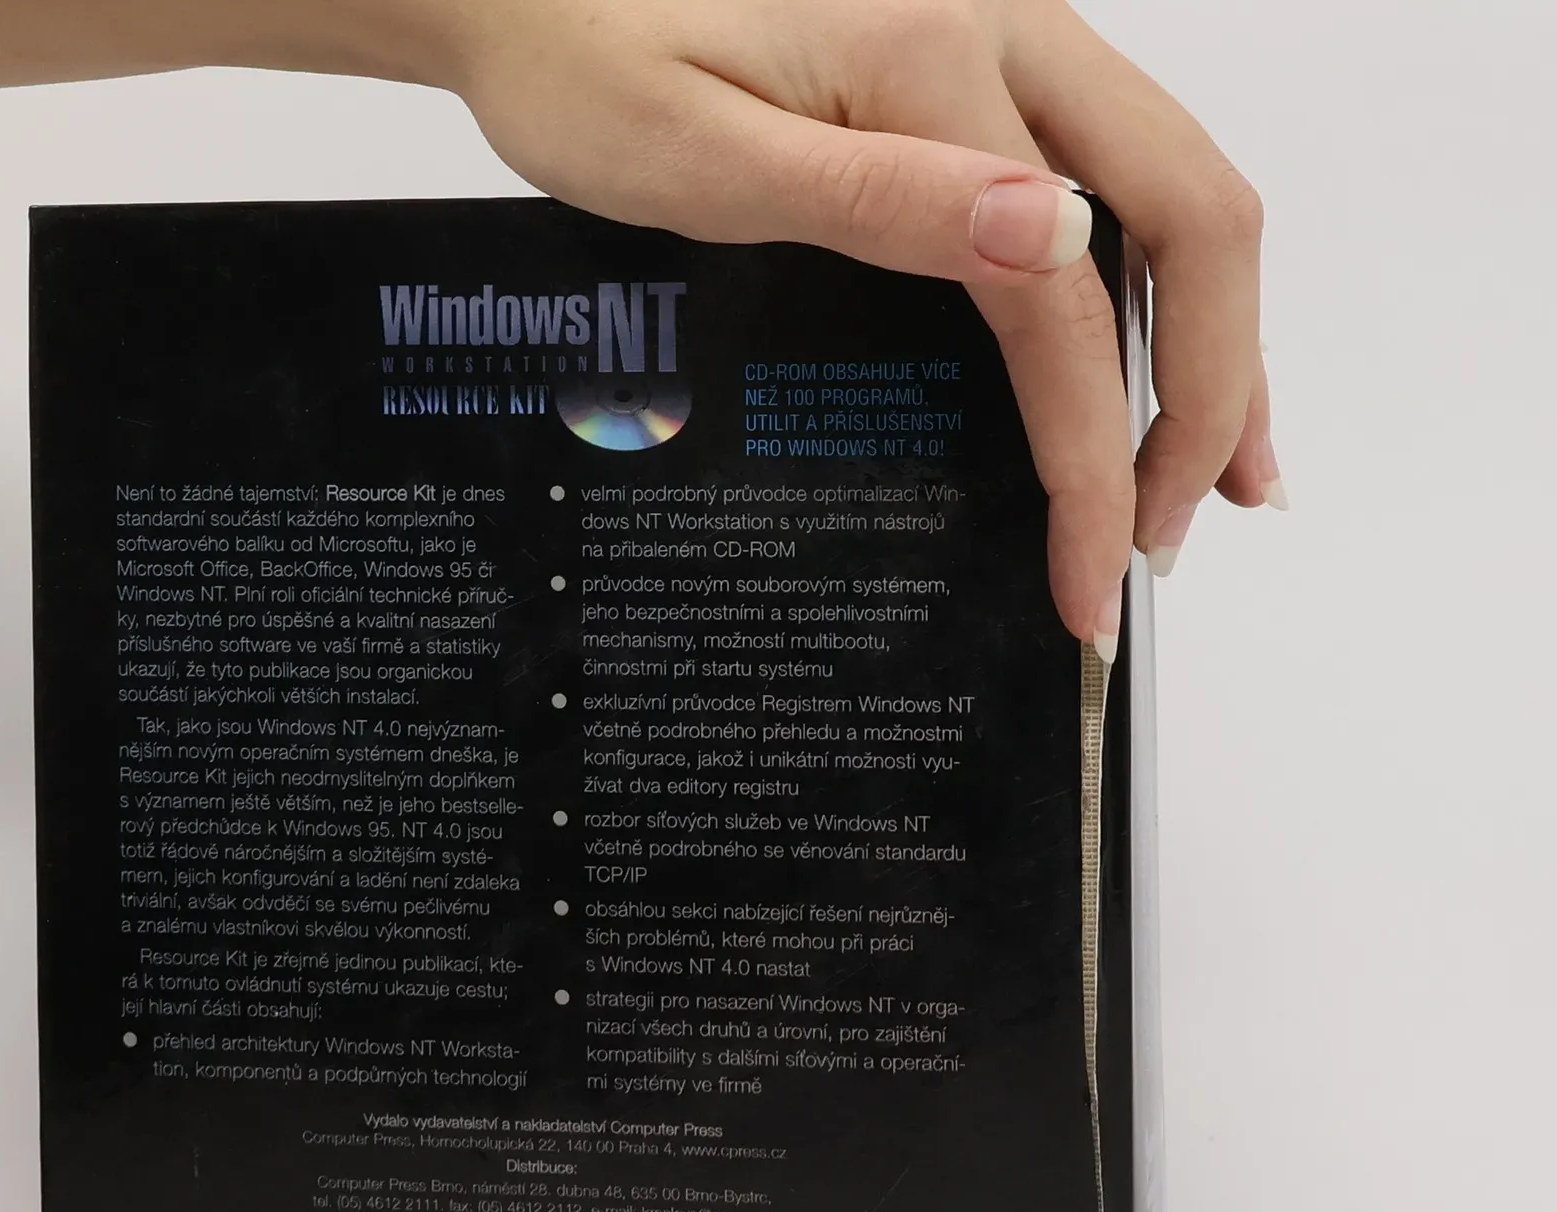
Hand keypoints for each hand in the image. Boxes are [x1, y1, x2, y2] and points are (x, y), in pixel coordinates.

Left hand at [436, 0, 1280, 645]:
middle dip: (1205, 399)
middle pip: (1194, 220)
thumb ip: (874, 198)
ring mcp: (1011, 42)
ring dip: (1207, 340)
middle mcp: (1013, 30)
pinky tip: (1148, 360)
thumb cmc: (586, 68)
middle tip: (1167, 538)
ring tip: (1205, 475)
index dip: (1096, 453)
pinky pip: (1116, 178)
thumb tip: (1048, 238)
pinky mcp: (985, 72)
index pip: (1065, 295)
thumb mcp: (702, 156)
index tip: (1086, 576)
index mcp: (941, 56)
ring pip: (1174, 197)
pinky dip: (1152, 284)